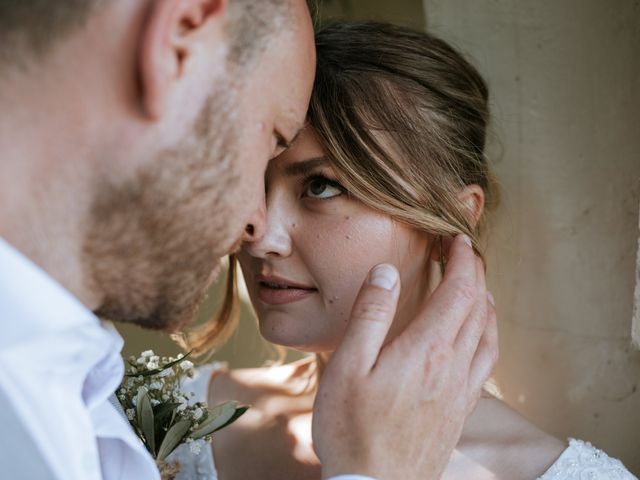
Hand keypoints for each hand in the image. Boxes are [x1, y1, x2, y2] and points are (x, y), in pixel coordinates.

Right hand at [312, 235, 497, 479]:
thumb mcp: (347, 366)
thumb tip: (387, 271)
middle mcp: (453, 367)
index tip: (456, 239)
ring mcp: (460, 391)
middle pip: (478, 308)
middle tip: (465, 254)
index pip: (459, 291)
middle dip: (476, 274)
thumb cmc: (352, 428)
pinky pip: (486, 364)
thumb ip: (371, 315)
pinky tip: (477, 340)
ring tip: (478, 289)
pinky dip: (488, 338)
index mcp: (426, 349)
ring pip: (488, 336)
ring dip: (486, 304)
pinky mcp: (459, 411)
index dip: (462, 260)